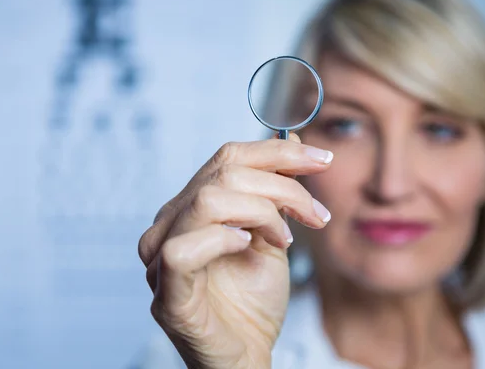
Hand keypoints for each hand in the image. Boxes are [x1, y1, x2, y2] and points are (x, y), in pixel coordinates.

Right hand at [138, 133, 332, 368]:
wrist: (247, 355)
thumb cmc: (254, 300)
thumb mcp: (273, 234)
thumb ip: (275, 189)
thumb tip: (289, 138)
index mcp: (193, 207)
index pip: (228, 157)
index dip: (278, 152)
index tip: (322, 159)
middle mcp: (172, 224)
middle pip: (224, 173)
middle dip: (283, 187)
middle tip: (316, 214)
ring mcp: (162, 258)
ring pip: (208, 200)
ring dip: (262, 213)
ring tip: (286, 240)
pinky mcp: (168, 294)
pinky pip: (183, 250)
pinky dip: (222, 239)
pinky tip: (247, 246)